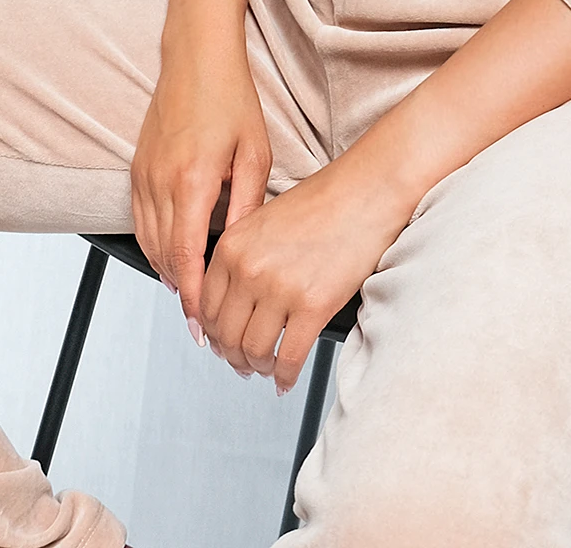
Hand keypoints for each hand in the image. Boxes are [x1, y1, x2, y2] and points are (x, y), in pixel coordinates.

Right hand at [130, 33, 271, 336]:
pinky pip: (139, 219)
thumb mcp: (253, 154)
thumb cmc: (230, 99)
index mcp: (192, 180)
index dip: (193, 295)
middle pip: (163, 255)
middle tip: (203, 323)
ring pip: (148, 241)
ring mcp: (143, 174)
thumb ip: (246, 206)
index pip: (185, 255)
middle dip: (180, 292)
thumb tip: (241, 250)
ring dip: (166, 271)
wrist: (196, 57)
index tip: (202, 324)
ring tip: (190, 297)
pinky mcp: (137, 167)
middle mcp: (160, 181)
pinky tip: (171, 258)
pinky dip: (153, 245)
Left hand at [198, 150, 410, 391]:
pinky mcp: (313, 306)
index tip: (219, 342)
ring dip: (258, 367)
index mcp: (233, 245)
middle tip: (243, 363)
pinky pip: (289, 358)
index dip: (212, 332)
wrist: (365, 192)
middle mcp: (249, 268)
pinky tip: (286, 378)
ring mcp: (279, 288)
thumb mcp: (264, 222)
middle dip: (232, 356)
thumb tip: (233, 303)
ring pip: (253, 351)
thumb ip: (242, 258)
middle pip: (225, 334)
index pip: (205, 306)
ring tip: (267, 368)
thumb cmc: (323, 203)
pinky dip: (285, 376)